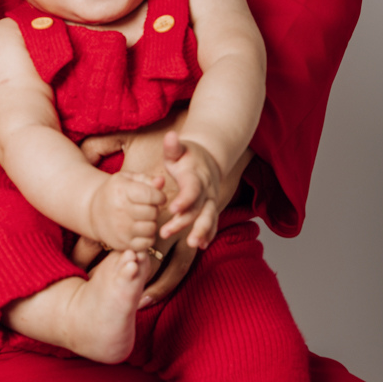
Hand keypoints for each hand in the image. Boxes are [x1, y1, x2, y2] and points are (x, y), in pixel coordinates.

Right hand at [88, 170, 164, 250]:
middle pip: (153, 212)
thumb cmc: (114, 193)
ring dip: (152, 223)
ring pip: (152, 228)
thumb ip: (146, 179)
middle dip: (154, 209)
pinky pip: (147, 243)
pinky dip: (148, 237)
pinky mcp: (123, 244)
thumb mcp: (127, 180)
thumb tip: (161, 181)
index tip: (157, 197)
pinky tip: (141, 229)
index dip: (159, 196)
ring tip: (144, 218)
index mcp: (121, 191)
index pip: (151, 195)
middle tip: (147, 207)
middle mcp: (119, 210)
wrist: (92, 212)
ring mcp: (121, 229)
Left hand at [159, 131, 220, 248]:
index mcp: (196, 177)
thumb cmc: (187, 155)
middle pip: (200, 208)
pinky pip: (213, 222)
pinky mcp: (212, 207)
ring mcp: (211, 200)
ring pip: (209, 218)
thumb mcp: (178, 149)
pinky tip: (201, 245)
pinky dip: (209, 234)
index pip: (192, 190)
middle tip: (168, 232)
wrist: (209, 158)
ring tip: (193, 245)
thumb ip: (172, 146)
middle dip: (187, 222)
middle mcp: (207, 190)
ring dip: (202, 231)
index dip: (184, 199)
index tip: (173, 209)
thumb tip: (170, 136)